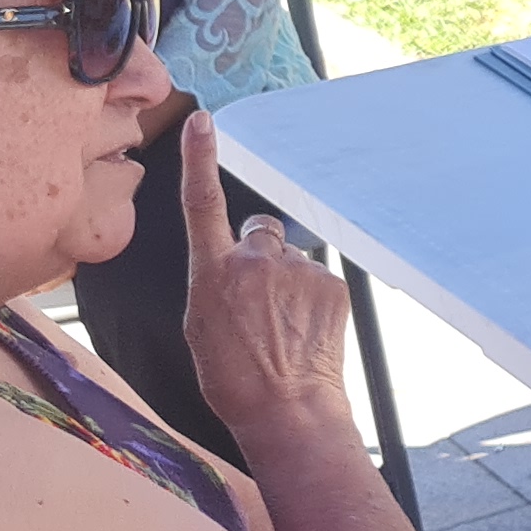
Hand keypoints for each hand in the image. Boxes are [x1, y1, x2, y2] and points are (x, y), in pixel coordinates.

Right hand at [178, 111, 350, 435]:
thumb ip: (215, 282)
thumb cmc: (234, 377)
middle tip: (260, 298)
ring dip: (287, 283)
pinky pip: (316, 280)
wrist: (285, 408)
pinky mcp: (330, 284)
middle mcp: (255, 262)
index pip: (202, 202)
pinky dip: (311, 300)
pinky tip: (305, 332)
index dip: (200, 159)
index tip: (203, 122)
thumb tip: (231, 269)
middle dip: (260, 254)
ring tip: (283, 328)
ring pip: (290, 262)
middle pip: (260, 232)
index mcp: (212, 272)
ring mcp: (296, 271)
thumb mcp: (201, 326)